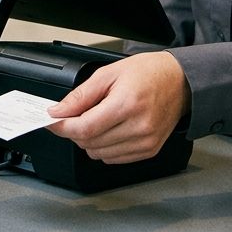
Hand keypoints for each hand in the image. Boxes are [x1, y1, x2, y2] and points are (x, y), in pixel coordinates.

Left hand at [45, 51, 189, 163]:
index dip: (62, 126)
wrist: (180, 82)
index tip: (51, 121)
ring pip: (99, 154)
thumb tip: (58, 111)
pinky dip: (104, 147)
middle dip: (74, 131)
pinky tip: (109, 130)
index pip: (84, 128)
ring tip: (97, 119)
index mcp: (127, 105)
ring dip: (89, 140)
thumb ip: (80, 95)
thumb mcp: (108, 74)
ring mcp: (146, 142)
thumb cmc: (148, 73)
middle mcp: (139, 127)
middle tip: (74, 115)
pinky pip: (114, 159)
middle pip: (89, 143)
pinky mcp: (149, 151)